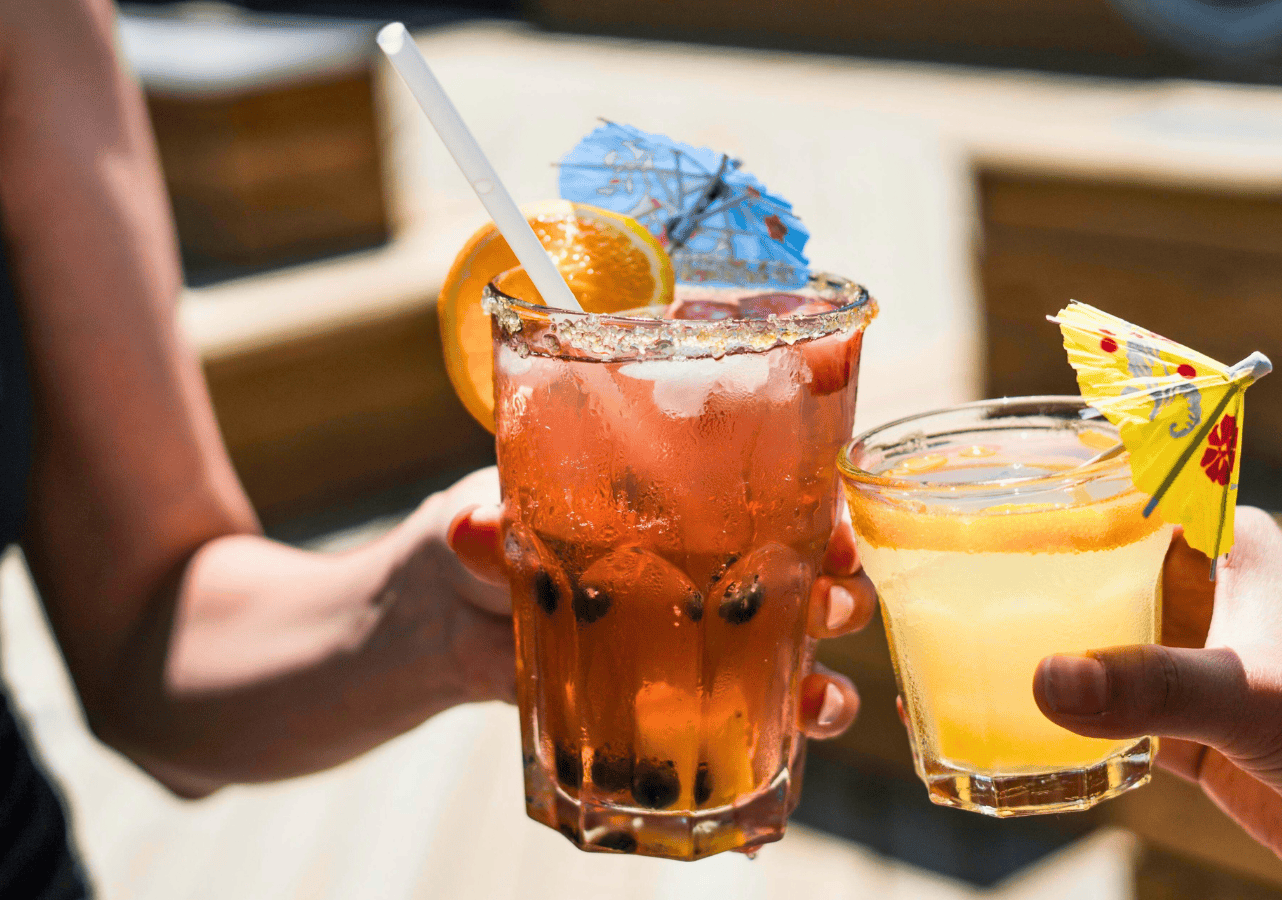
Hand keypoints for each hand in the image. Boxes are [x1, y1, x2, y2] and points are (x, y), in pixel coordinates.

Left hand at [435, 469, 874, 738]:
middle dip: (838, 590)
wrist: (443, 625)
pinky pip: (753, 720)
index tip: (834, 523)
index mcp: (679, 499)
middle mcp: (713, 562)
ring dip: (827, 676)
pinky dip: (784, 740)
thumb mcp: (479, 524)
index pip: (774, 487)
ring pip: (801, 650)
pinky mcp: (684, 701)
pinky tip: (789, 756)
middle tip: (828, 604)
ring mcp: (707, 635)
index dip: (820, 502)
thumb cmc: (479, 543)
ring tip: (820, 699)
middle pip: (809, 571)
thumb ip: (482, 526)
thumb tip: (477, 527)